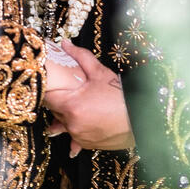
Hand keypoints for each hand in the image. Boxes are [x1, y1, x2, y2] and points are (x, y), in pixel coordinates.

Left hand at [44, 41, 134, 157]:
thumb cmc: (122, 96)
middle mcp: (73, 124)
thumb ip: (80, 57)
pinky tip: (74, 136)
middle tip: (61, 92)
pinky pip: (76, 140)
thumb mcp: (100, 73)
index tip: (47, 84)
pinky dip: (75, 135)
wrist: (142, 118)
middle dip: (57, 102)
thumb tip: (65, 44)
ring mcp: (80, 136)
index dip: (46, 90)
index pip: (48, 98)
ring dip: (66, 118)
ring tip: (68, 109)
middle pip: (55, 112)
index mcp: (71, 106)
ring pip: (64, 125)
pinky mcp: (88, 144)